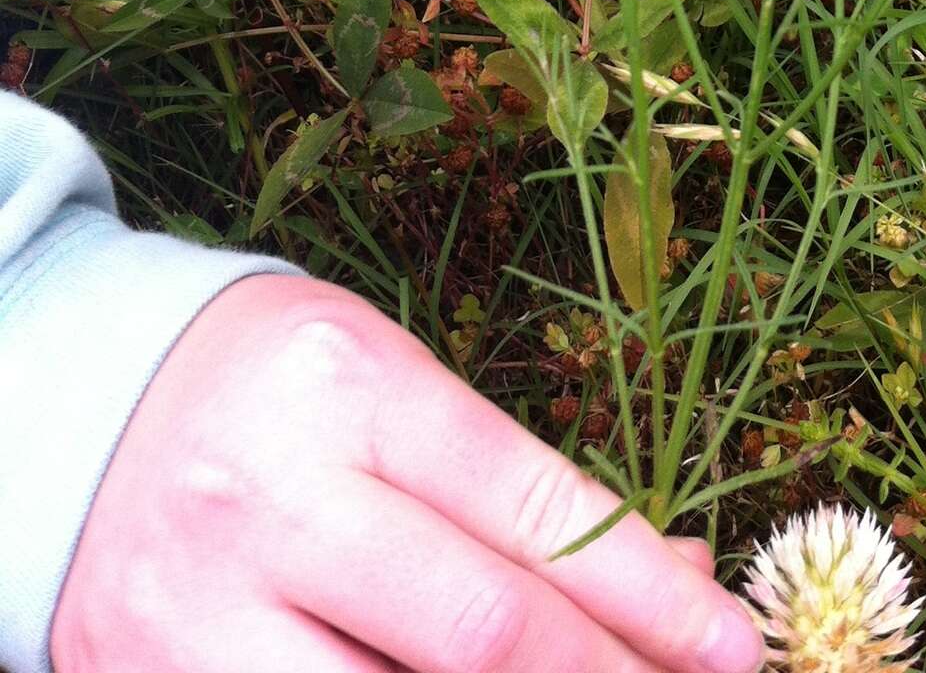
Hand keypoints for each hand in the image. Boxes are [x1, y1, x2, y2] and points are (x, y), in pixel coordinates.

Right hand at [52, 273, 764, 672]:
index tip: (735, 648)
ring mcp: (198, 610)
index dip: (651, 594)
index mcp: (353, 387)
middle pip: (481, 633)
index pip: (535, 512)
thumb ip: (518, 492)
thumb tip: (674, 580)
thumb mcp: (401, 390)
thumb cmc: (283, 387)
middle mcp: (275, 497)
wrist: (83, 404)